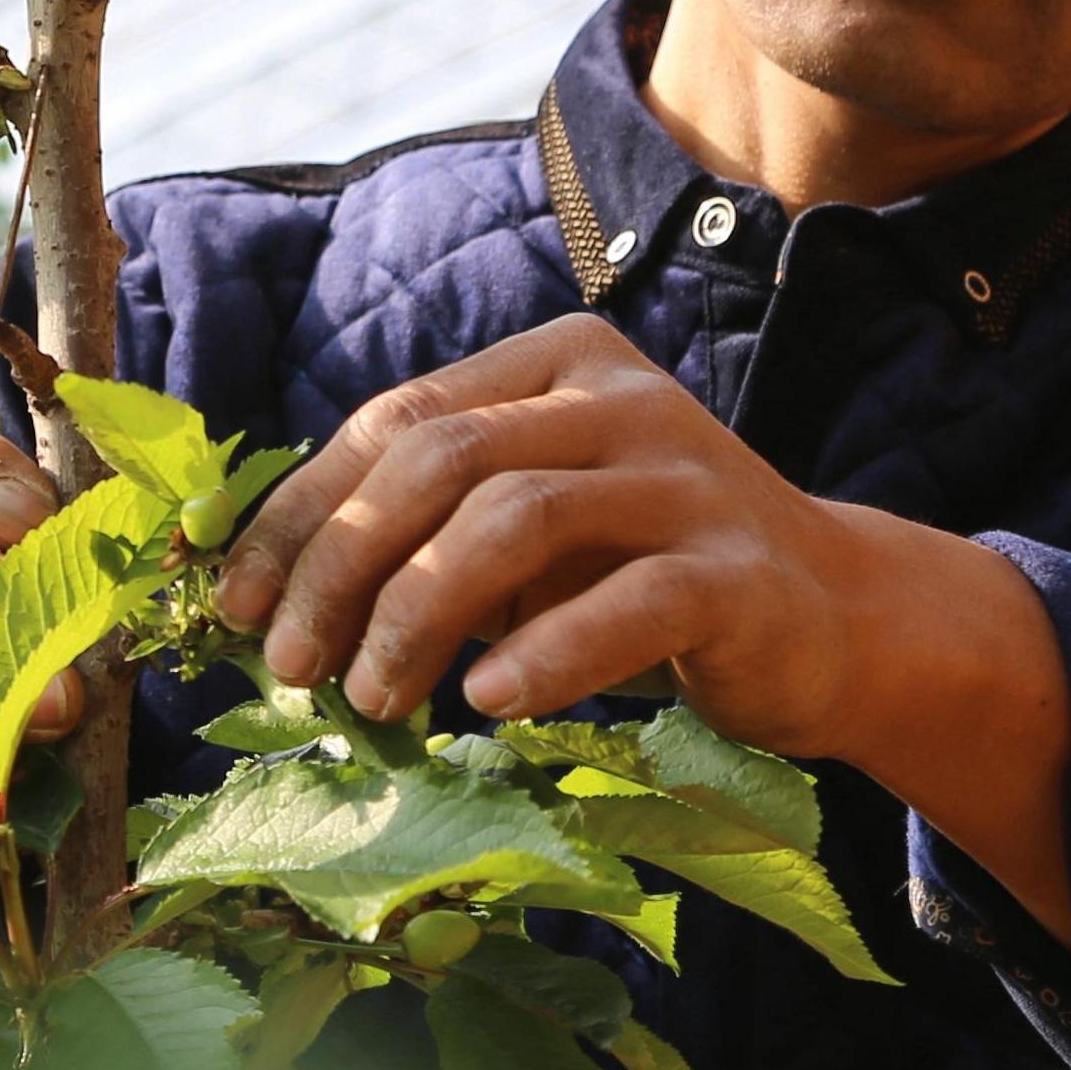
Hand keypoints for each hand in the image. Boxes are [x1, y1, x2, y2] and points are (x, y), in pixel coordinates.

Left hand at [210, 315, 1070, 921]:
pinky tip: (487, 703)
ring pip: (516, 520)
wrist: (831, 618)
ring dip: (420, 615)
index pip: (396, 421)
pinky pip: (626, 603)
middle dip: (343, 565)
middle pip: (441, 461)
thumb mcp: (529, 533)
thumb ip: (429, 533)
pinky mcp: (737, 568)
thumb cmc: (642, 576)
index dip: (302, 513)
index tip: (239, 606)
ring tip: (374, 699)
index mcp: (553, 367)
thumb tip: (272, 599)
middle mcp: (618, 400)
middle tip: (294, 665)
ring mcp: (685, 476)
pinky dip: (545, 653)